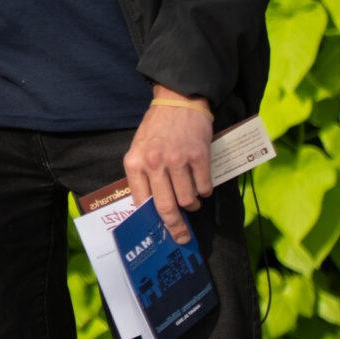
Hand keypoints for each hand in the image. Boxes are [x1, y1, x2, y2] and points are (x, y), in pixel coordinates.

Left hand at [123, 90, 213, 242]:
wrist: (178, 101)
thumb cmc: (157, 129)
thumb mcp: (139, 149)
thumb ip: (142, 176)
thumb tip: (150, 208)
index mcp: (135, 162)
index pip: (141, 201)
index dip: (151, 221)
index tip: (159, 234)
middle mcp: (154, 163)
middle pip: (165, 207)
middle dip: (175, 227)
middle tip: (182, 237)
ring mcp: (177, 160)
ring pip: (187, 200)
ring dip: (192, 204)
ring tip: (192, 199)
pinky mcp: (199, 157)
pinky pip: (204, 187)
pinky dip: (204, 191)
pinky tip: (201, 184)